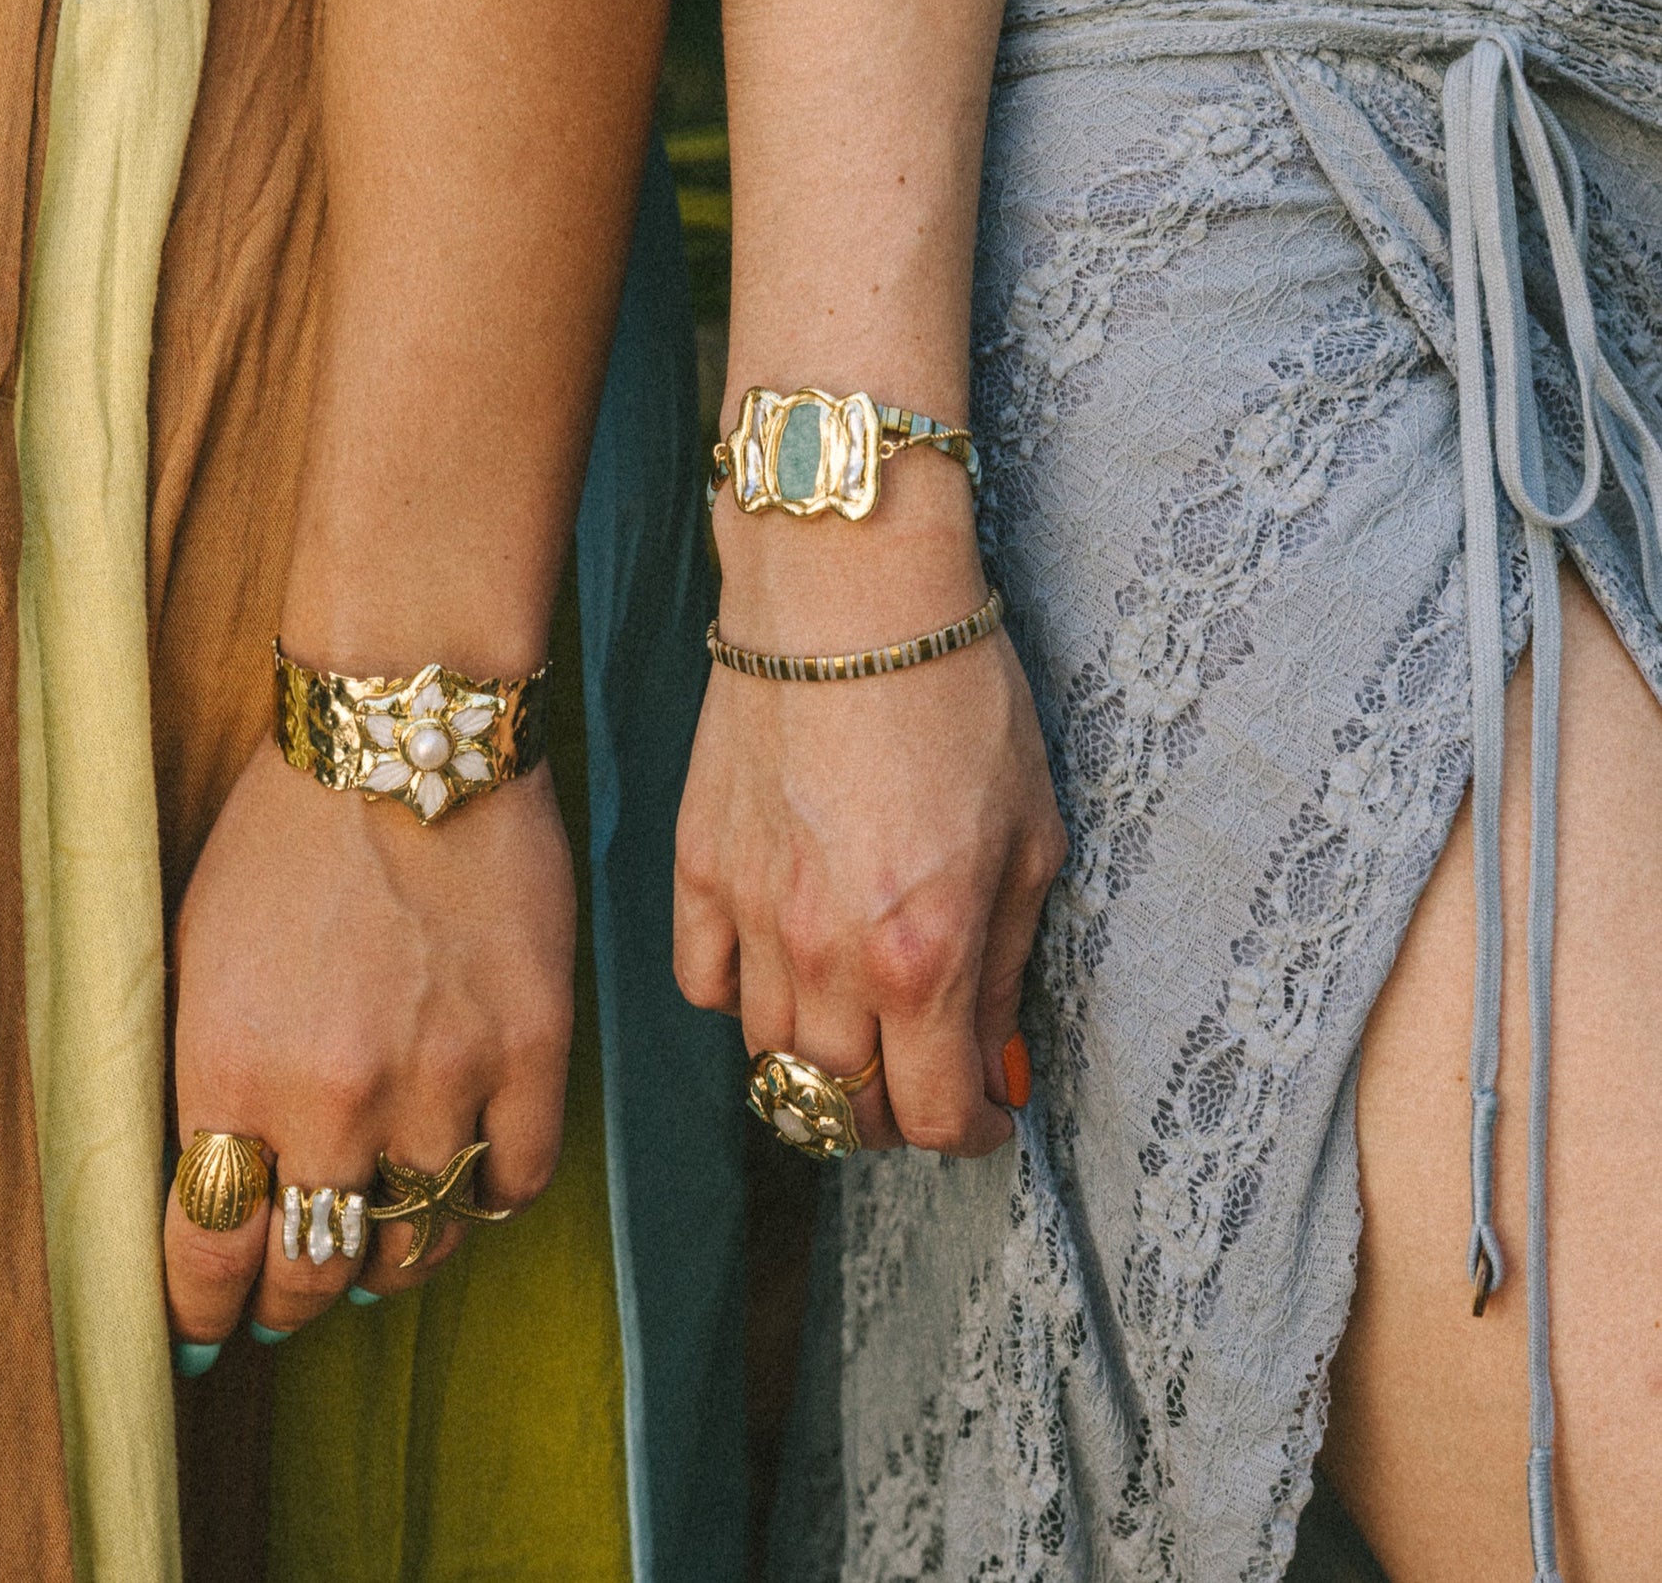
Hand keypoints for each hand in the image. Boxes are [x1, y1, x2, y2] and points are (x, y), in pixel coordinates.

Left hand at [163, 746, 574, 1343]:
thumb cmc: (287, 828)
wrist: (405, 732)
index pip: (208, 1251)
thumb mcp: (196, 952)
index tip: (210, 1325)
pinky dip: (491, 1196)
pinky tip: (469, 1173)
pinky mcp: (533, 1045)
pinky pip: (520, 1181)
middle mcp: (331, 1095)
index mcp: (226, 1068)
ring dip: (394, 1256)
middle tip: (293, 1298)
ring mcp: (443, 1074)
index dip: (205, 1307)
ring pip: (421, 1240)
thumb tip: (209, 1183)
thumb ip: (200, 1078)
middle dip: (292, 1300)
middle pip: (315, 1268)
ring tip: (385, 1236)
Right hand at [674, 480, 1063, 1154]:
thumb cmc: (958, 694)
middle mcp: (825, 955)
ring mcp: (749, 914)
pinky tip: (781, 968)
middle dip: (894, 1114)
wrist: (846, 593)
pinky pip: (704, 984)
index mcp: (922, 954)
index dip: (970, 1134)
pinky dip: (743, 1000)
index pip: (930, 1118)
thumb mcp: (1030, 835)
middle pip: (840, 1108)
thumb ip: (1008, 963)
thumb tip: (993, 1056)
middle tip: (926, 1076)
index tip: (986, 1115)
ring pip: (767, 1058)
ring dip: (818, 1066)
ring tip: (857, 1028)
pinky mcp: (696, 866)